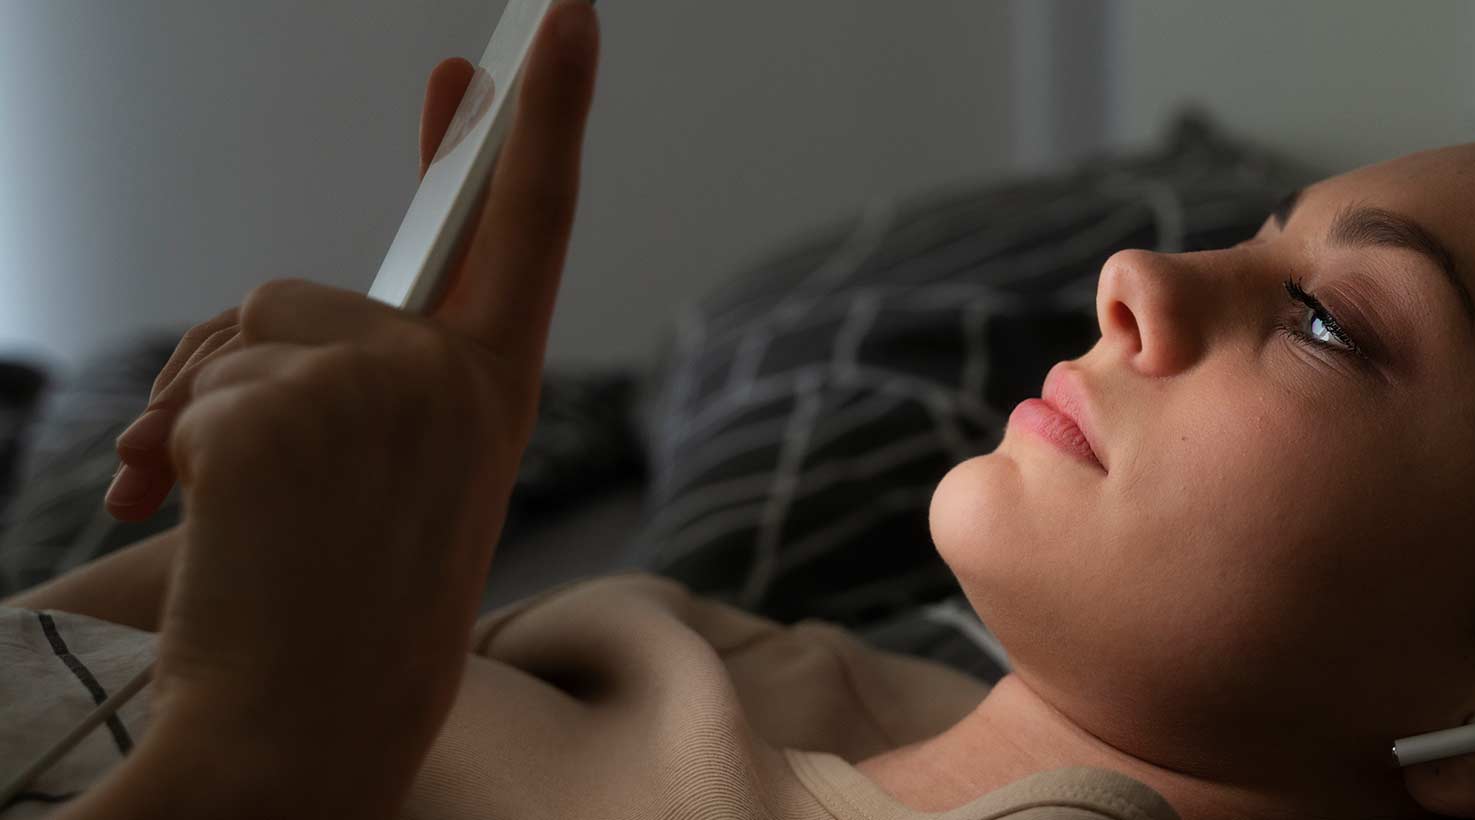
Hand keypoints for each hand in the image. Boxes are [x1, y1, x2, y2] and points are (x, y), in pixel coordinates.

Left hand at [132, 3, 598, 813]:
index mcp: (495, 391)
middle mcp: (460, 379)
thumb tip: (268, 307)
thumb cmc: (338, 604)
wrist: (303, 724)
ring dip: (198, 414)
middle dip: (237, 368)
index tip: (558, 15)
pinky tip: (202, 524)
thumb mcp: (390, 469)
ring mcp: (387, 389)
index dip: (546, 116)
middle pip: (307, 289)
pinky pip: (199, 388)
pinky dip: (167, 452)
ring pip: (244, 329)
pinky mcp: (296, 410)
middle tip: (232, 477)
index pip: (529, 226)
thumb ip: (369, 367)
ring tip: (224, 515)